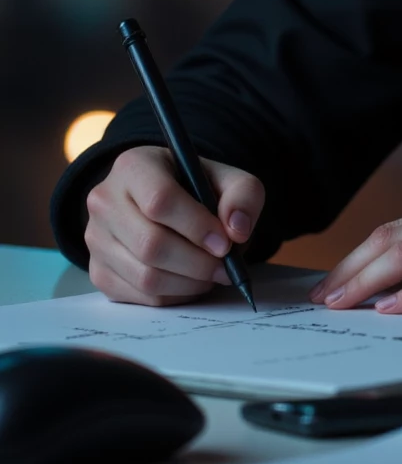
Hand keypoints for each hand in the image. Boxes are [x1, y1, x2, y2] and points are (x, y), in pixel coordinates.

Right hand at [84, 146, 264, 306]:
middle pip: (151, 245)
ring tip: (212, 273)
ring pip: (145, 276)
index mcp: (133, 166)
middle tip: (225, 267)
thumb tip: (237, 230)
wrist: (162, 201)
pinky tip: (191, 281)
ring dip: (189, 283)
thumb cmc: (194, 187)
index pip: (160, 201)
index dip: (197, 227)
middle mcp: (104, 200)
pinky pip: (140, 296)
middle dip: (197, 263)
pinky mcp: (98, 271)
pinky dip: (174, 296)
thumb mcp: (226, 178)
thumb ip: (243, 195)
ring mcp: (96, 238)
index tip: (225, 243)